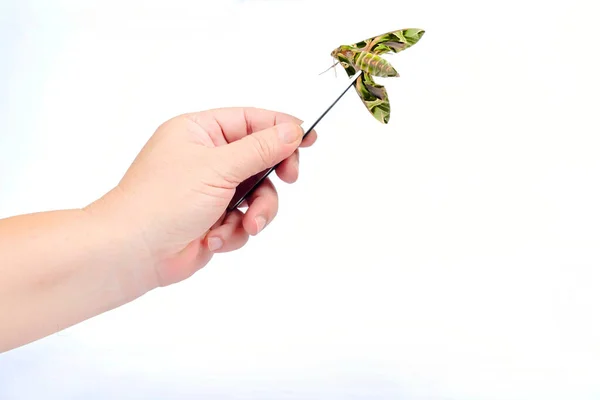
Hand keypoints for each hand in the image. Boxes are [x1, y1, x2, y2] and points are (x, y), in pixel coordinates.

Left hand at [88, 107, 315, 287]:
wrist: (132, 253)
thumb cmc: (162, 201)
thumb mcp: (218, 167)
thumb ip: (260, 149)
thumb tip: (293, 130)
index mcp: (199, 131)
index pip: (251, 120)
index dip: (282, 129)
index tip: (309, 138)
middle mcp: (206, 157)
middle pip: (260, 158)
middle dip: (271, 176)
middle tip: (288, 179)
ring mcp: (210, 189)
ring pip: (257, 193)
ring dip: (256, 212)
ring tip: (244, 225)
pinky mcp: (213, 218)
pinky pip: (244, 219)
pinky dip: (235, 231)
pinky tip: (214, 239)